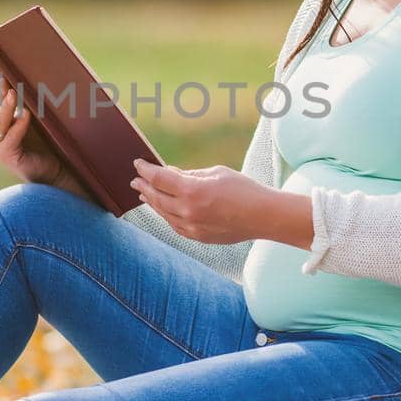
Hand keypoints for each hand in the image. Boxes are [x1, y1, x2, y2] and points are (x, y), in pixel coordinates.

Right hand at [0, 54, 87, 196]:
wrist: (53, 169)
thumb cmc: (45, 141)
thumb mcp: (34, 116)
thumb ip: (27, 100)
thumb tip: (29, 74)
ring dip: (6, 105)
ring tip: (12, 92)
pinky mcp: (6, 155)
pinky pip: (11, 137)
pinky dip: (18, 126)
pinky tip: (26, 116)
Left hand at [128, 158, 270, 244]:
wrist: (264, 216)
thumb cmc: (243, 189)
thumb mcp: (216, 173)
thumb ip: (190, 174)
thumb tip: (170, 173)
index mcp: (193, 190)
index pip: (159, 178)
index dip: (146, 170)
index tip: (138, 164)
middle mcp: (188, 211)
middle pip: (156, 197)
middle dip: (144, 187)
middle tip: (135, 180)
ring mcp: (192, 227)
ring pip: (163, 213)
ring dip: (153, 202)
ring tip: (145, 194)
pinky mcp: (198, 237)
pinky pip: (175, 225)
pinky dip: (166, 215)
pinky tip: (164, 209)